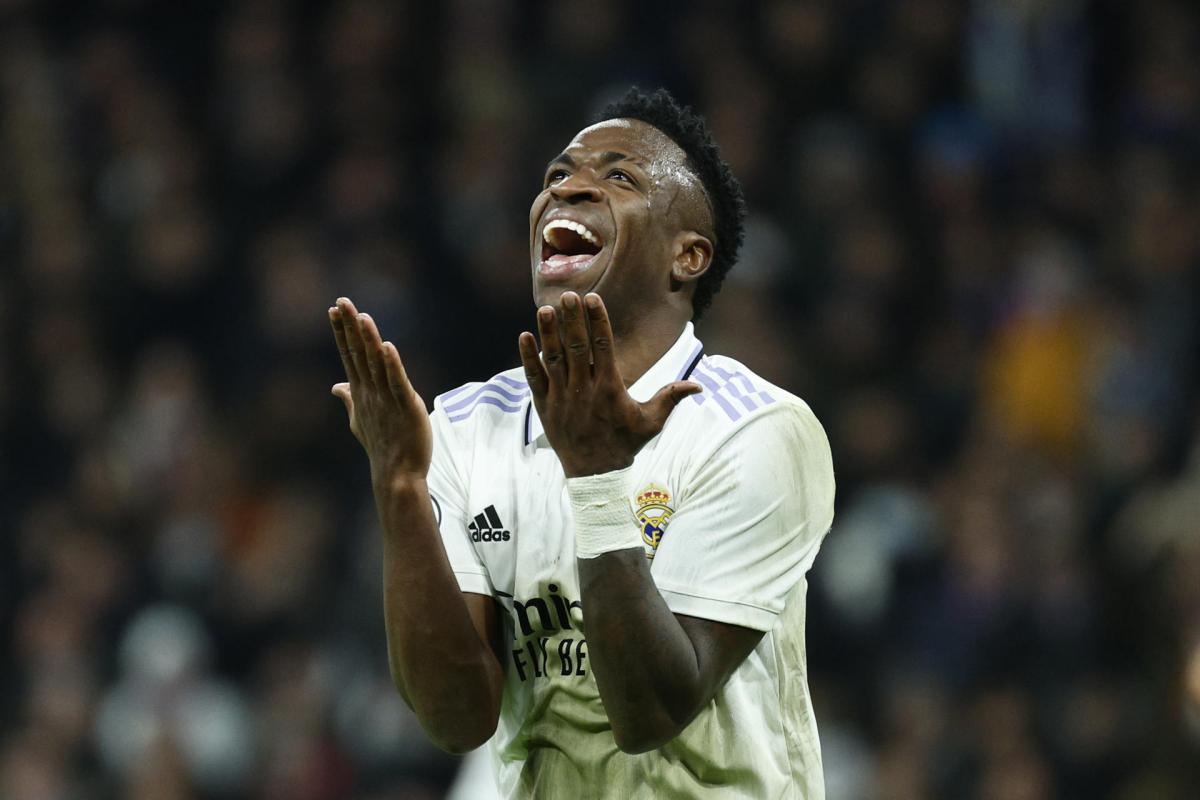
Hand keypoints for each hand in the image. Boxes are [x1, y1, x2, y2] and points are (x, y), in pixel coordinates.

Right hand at [329, 297, 431, 483]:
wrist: (397, 474)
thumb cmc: (381, 446)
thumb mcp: (360, 419)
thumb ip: (349, 399)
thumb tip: (336, 385)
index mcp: (361, 392)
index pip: (349, 355)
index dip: (342, 331)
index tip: (334, 309)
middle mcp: (370, 392)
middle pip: (358, 353)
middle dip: (349, 327)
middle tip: (341, 301)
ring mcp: (386, 399)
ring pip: (376, 364)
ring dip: (369, 340)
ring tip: (363, 317)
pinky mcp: (405, 406)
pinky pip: (397, 382)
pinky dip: (392, 365)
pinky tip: (387, 346)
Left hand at [517, 292, 699, 477]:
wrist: (595, 475)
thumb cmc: (625, 444)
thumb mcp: (651, 422)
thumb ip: (671, 398)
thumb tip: (698, 385)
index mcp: (610, 388)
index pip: (602, 346)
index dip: (597, 320)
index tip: (592, 299)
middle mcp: (584, 389)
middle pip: (577, 347)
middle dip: (572, 320)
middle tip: (568, 296)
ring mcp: (562, 397)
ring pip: (554, 359)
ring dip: (549, 333)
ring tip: (546, 309)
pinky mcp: (545, 406)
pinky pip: (535, 378)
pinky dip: (528, 357)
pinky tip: (524, 336)